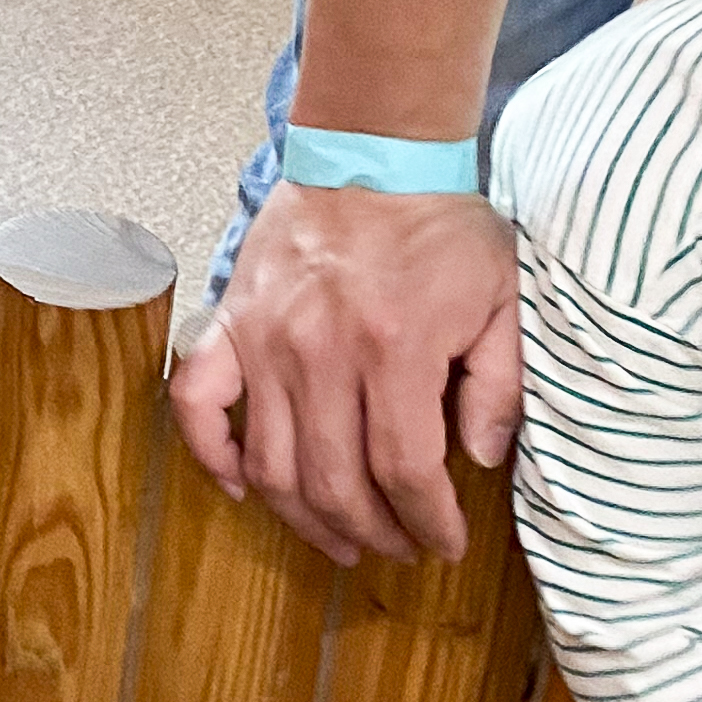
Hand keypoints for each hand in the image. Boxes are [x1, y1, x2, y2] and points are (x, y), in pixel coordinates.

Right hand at [172, 182, 519, 565]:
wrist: (371, 154)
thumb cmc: (442, 227)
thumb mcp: (503, 300)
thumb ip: (499, 385)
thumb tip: (477, 458)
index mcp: (395, 348)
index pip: (405, 470)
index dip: (428, 521)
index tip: (444, 542)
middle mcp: (321, 353)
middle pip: (334, 481)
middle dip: (372, 532)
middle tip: (398, 547)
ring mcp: (266, 340)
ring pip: (271, 462)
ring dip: (304, 516)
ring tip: (339, 538)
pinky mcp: (231, 322)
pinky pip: (198, 401)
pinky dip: (212, 453)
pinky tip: (242, 487)